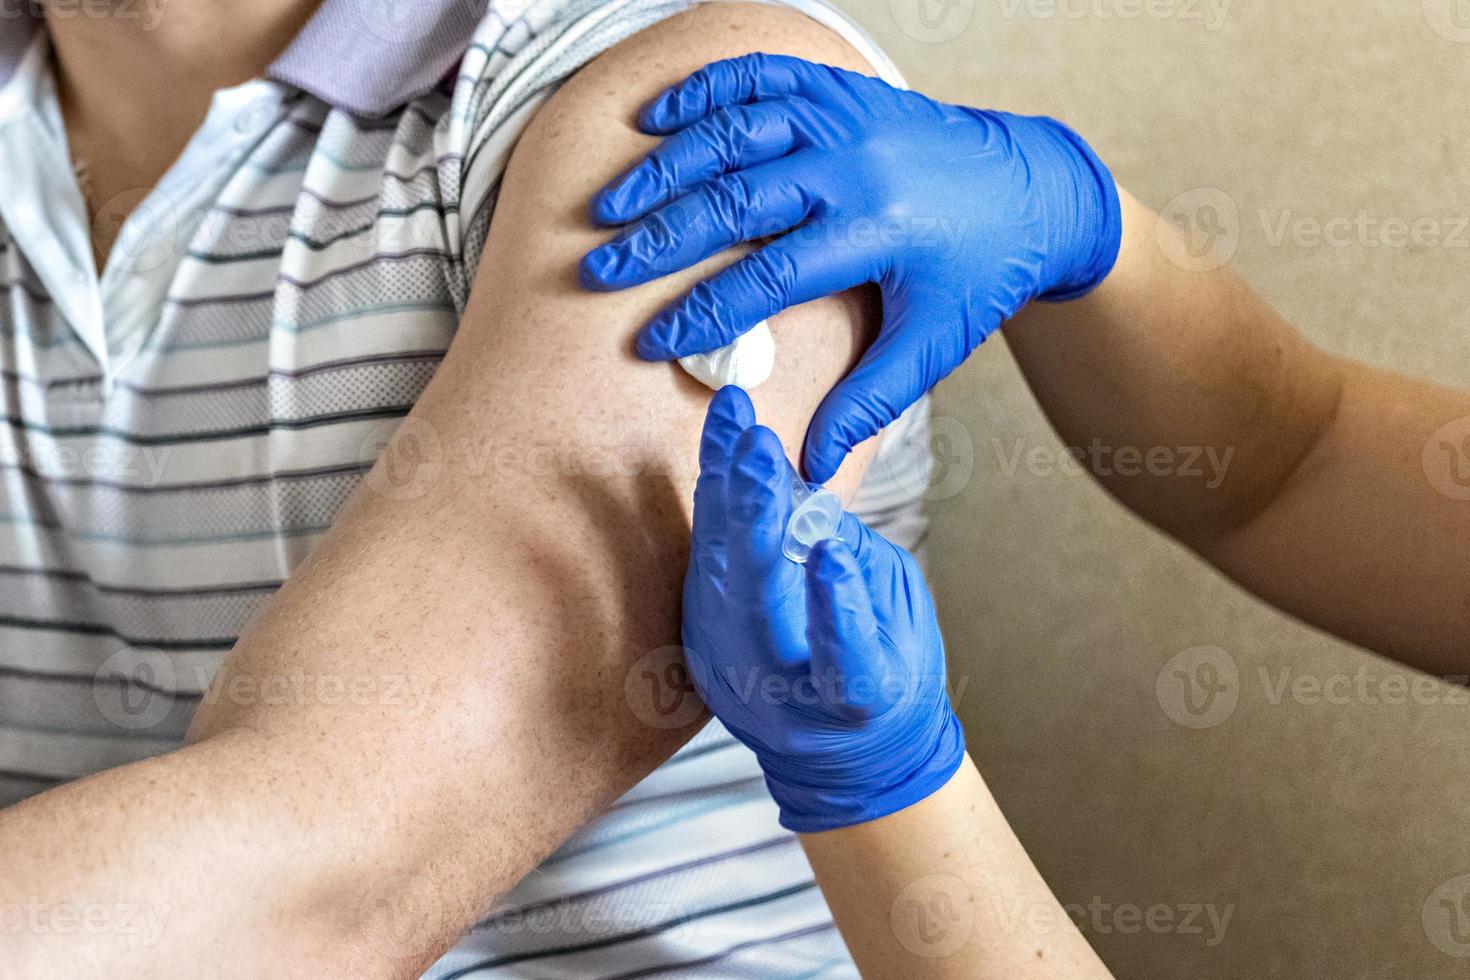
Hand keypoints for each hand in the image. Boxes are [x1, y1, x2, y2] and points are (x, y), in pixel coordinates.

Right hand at [581, 53, 1121, 482]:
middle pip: (736, 198)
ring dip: (666, 166)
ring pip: (736, 129)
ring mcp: (846, 115)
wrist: (1034, 190)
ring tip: (609, 208)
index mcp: (878, 229)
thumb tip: (810, 469)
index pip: (768, 275)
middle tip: (598, 270)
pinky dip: (704, 89)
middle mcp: (855, 164)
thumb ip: (868, 402)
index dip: (703, 311)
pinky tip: (655, 116)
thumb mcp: (933, 344)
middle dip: (659, 239)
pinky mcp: (841, 88)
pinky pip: (761, 75)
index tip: (648, 340)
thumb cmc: (979, 274)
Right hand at [682, 386, 964, 832]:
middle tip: (745, 433)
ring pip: (765, 599)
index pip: (720, 526)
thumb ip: (781, 540)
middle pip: (730, 558)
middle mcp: (745, 641)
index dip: (719, 466)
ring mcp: (788, 678)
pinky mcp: (847, 703)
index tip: (729, 407)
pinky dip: (831, 605)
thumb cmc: (830, 665)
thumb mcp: (794, 595)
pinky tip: (830, 558)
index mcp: (734, 605)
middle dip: (734, 493)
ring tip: (766, 469)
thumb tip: (763, 464)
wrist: (870, 770)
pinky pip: (836, 655)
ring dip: (763, 531)